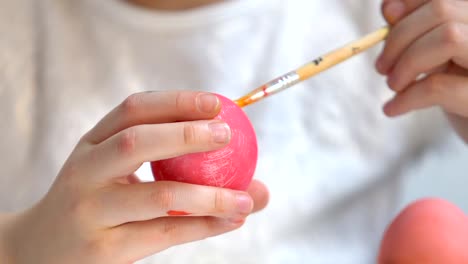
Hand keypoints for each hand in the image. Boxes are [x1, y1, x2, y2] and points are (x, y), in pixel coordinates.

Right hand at [0, 91, 268, 263]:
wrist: (39, 250)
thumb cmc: (95, 202)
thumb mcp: (115, 173)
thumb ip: (172, 167)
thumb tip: (257, 183)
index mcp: (92, 143)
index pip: (133, 109)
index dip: (176, 101)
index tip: (216, 103)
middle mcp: (86, 171)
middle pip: (136, 143)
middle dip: (186, 135)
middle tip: (227, 135)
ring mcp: (91, 210)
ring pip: (158, 196)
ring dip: (209, 195)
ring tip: (247, 198)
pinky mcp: (103, 248)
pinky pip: (163, 234)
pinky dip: (203, 226)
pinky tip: (231, 220)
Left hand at [376, 0, 467, 141]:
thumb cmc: (461, 91)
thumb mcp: (439, 58)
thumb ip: (417, 33)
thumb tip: (389, 9)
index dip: (410, 1)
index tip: (387, 16)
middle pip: (442, 10)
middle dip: (399, 37)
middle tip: (382, 67)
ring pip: (448, 37)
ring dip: (407, 62)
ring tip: (393, 85)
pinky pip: (439, 87)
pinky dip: (406, 98)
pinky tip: (393, 109)